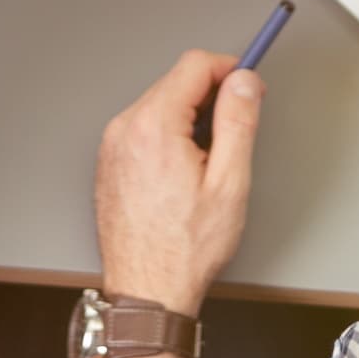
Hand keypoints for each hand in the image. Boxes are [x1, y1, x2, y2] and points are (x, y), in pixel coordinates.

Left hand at [94, 47, 262, 314]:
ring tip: (206, 164)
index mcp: (154, 126)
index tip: (248, 83)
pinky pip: (144, 129)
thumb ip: (238, 122)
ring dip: (188, 118)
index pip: (194, 65)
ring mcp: (112, 146)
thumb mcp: (229, 183)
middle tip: (235, 131)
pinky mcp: (110, 162)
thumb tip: (244, 82)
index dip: (229, 69)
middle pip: (175, 82)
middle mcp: (125, 128)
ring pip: (159, 105)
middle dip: (210, 97)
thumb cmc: (185, 248)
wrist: (147, 292)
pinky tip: (182, 173)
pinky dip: (168, 136)